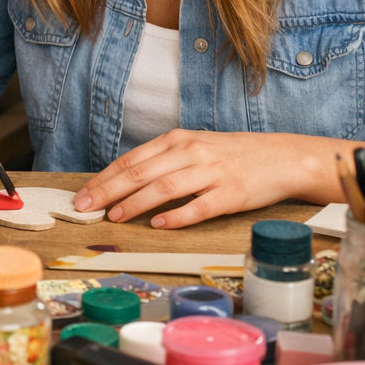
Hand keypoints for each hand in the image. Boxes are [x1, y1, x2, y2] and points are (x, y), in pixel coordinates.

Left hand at [72, 130, 318, 228]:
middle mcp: (191, 152)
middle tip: (85, 208)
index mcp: (178, 140)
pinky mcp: (231, 194)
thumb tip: (123, 181)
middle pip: (140, 173)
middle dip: (107, 191)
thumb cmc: (232, 155)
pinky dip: (176, 217)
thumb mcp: (194, 147)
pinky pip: (198, 207)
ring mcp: (211, 173)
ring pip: (164, 188)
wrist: (282, 157)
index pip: (131, 160)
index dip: (104, 178)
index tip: (82, 195)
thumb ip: (163, 160)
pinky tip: (158, 225)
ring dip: (135, 204)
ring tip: (115, 217)